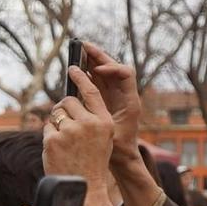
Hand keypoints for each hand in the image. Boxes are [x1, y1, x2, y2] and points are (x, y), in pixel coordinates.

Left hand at [43, 69, 118, 205]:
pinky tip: (57, 149)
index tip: (73, 68)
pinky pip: (47, 127)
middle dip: (63, 110)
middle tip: (65, 125)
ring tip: (64, 141)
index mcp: (104, 122)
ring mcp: (71, 131)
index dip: (81, 78)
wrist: (84, 189)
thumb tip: (72, 99)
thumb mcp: (101, 138)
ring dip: (56, 123)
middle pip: (68, 101)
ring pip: (56, 113)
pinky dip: (49, 136)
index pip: (91, 92)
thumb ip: (92, 118)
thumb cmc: (92, 162)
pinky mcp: (54, 140)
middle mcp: (89, 124)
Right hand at [79, 43, 143, 169]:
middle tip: (83, 46)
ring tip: (77, 51)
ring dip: (92, 61)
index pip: (126, 74)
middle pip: (113, 67)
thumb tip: (85, 103)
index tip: (97, 69)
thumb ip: (99, 118)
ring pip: (104, 72)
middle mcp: (124, 94)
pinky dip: (88, 73)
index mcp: (130, 100)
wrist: (122, 159)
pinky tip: (76, 69)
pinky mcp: (106, 100)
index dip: (112, 67)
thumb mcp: (109, 133)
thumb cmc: (118, 149)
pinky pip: (97, 81)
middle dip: (99, 56)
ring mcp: (115, 96)